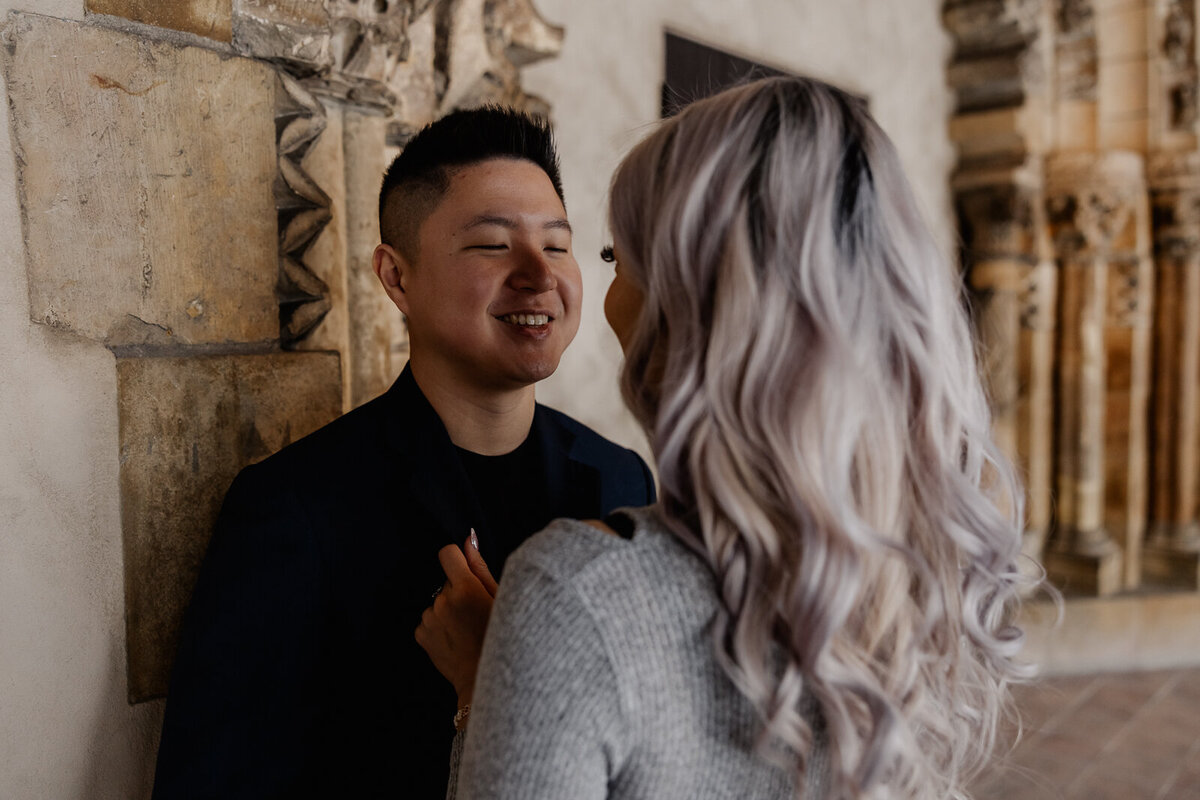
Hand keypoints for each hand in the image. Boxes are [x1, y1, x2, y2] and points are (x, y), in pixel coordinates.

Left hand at [414, 531, 497, 705]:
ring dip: (448, 609)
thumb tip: (468, 538)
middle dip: (458, 591)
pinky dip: (438, 625)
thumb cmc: (502, 638)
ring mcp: (430, 618)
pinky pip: (428, 619)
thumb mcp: (500, 600)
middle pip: (446, 581)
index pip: (447, 553)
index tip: (465, 572)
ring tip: (466, 629)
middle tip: (476, 613)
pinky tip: (455, 639)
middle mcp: (444, 601)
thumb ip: (480, 567)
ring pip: (437, 601)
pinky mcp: (421, 634)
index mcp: (466, 589)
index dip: (457, 559)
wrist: (483, 680)